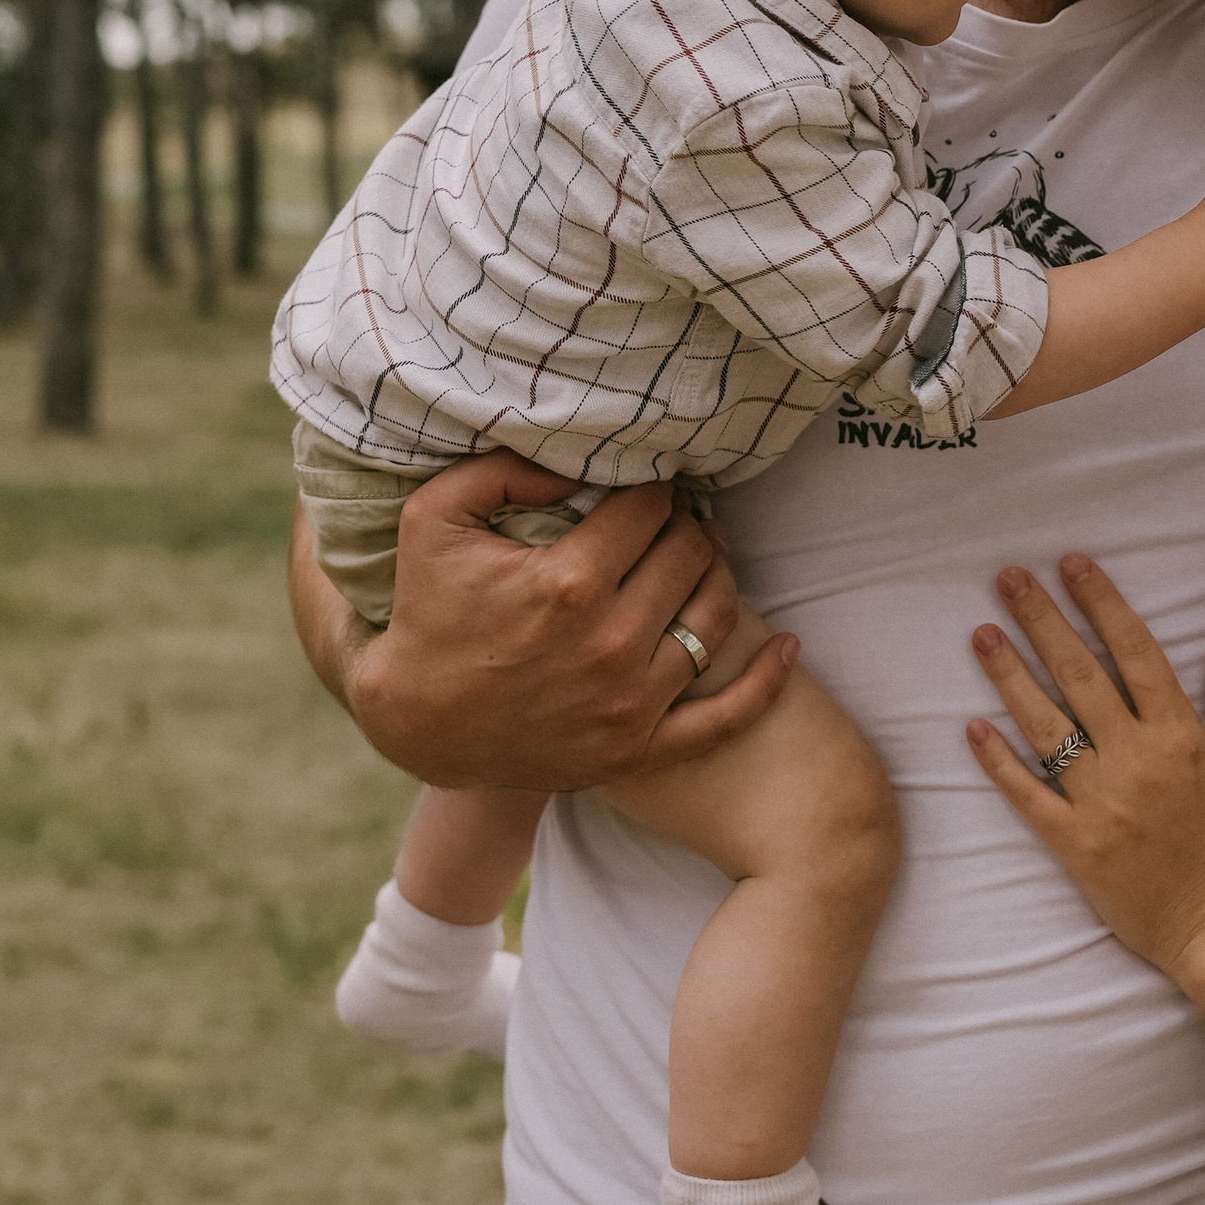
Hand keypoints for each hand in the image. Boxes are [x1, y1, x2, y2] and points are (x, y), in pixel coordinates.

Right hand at [288, 451, 795, 792]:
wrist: (417, 725)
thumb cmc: (428, 613)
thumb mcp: (435, 520)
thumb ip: (502, 470)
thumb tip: (578, 455)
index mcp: (567, 584)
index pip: (651, 508)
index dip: (654, 485)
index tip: (647, 484)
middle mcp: (609, 645)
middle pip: (691, 554)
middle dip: (686, 524)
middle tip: (673, 517)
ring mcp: (631, 703)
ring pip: (717, 616)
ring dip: (719, 575)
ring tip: (700, 557)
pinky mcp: (641, 748)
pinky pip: (727, 716)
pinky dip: (766, 680)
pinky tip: (787, 646)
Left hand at [966, 556, 1204, 975]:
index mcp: (1181, 736)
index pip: (1135, 650)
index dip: (1101, 602)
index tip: (1071, 563)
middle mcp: (1135, 760)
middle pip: (1079, 675)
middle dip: (1041, 620)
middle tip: (1007, 578)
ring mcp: (1100, 802)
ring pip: (1045, 726)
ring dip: (1009, 676)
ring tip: (980, 634)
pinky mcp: (1074, 845)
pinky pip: (1027, 796)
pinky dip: (998, 762)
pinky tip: (972, 727)